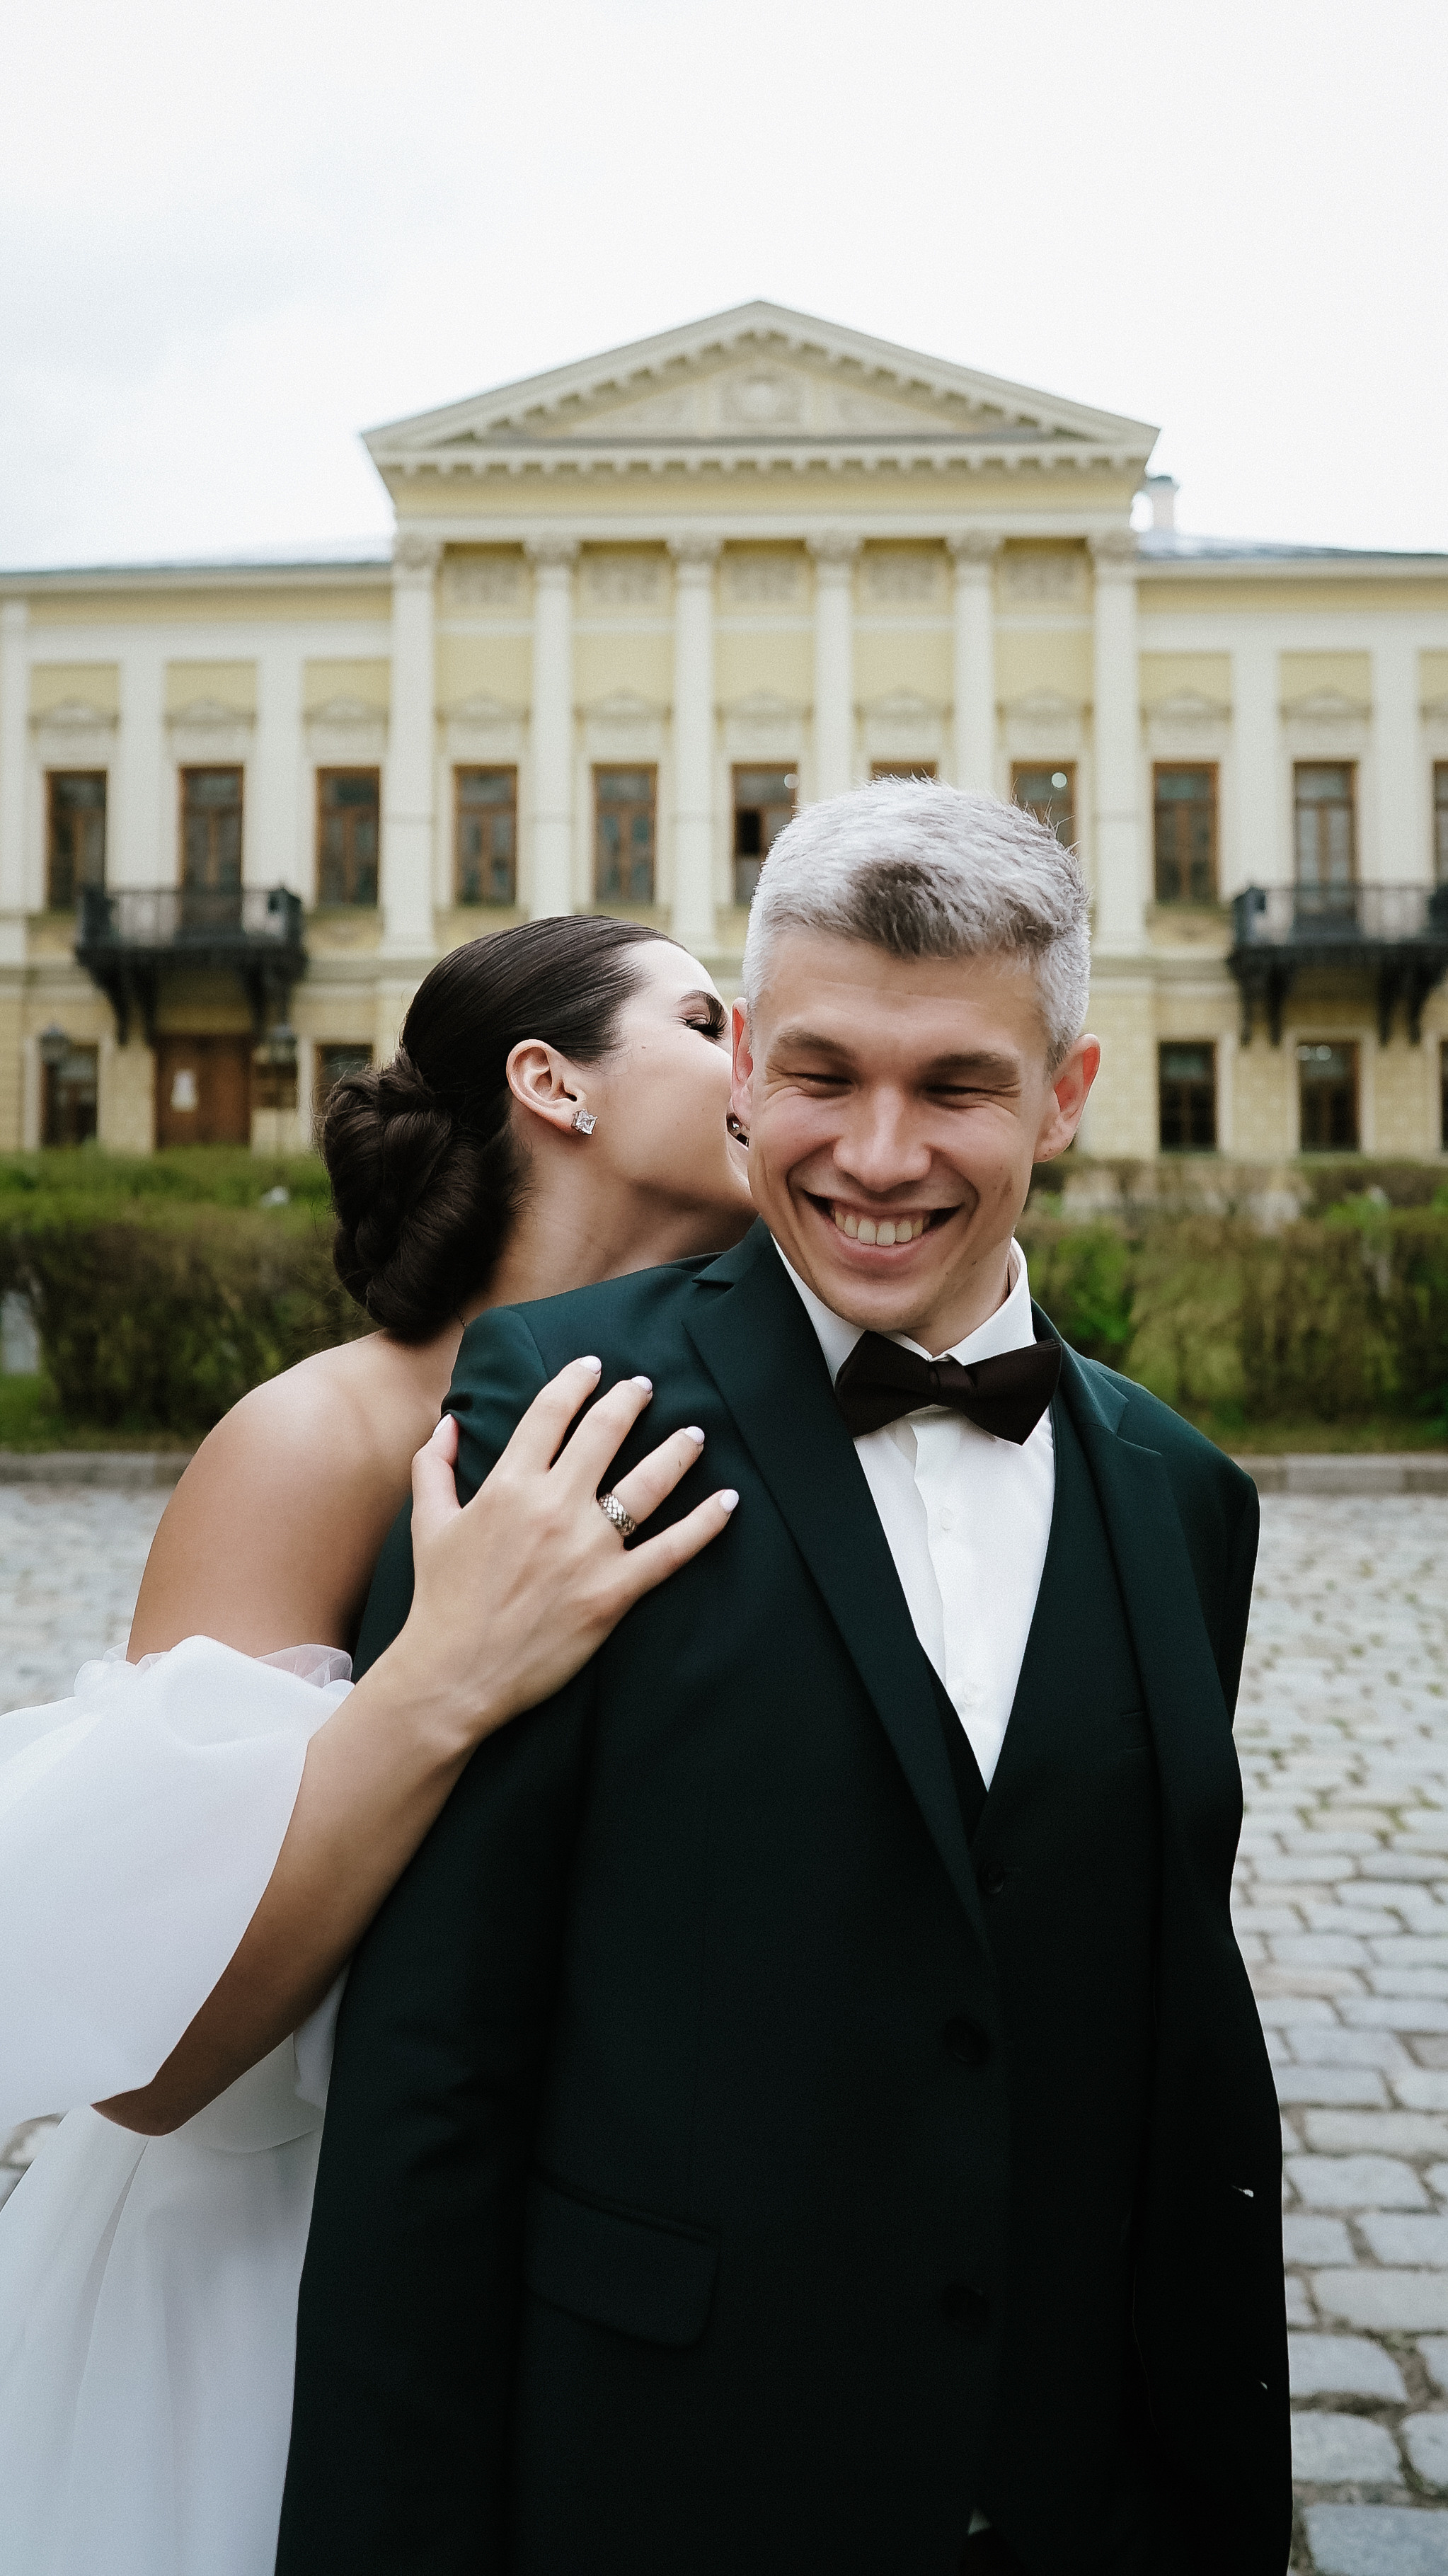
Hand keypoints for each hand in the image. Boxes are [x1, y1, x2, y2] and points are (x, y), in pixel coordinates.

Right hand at [381, 1359, 737, 1752]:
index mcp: (508, 1485)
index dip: (576, 1382)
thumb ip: (433, 1466)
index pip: (550, 1413)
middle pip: (605, 1433)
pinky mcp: (613, 1591)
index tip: (594, 1367)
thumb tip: (449, 1422)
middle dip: (631, 1401)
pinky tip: (729, 1501)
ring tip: (695, 1433)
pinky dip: (706, 1523)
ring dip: (677, 1450)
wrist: (454, 1673)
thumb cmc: (441, 1599)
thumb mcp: (429, 1524)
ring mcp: (588, 1549)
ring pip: (648, 1482)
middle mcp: (554, 1506)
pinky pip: (672, 1550)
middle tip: (646, 1387)